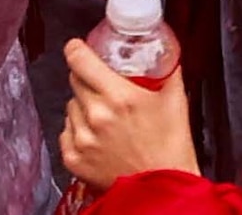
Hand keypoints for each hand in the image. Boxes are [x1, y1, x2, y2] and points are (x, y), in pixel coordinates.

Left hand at [56, 33, 201, 189]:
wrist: (166, 191)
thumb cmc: (172, 150)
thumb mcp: (175, 103)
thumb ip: (168, 72)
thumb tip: (167, 52)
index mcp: (119, 97)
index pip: (77, 58)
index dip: (78, 50)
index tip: (81, 50)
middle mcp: (96, 116)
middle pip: (75, 80)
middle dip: (89, 82)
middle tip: (107, 93)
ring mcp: (82, 138)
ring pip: (70, 106)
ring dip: (84, 109)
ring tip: (109, 123)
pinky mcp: (73, 158)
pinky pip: (66, 131)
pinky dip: (78, 133)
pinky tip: (99, 140)